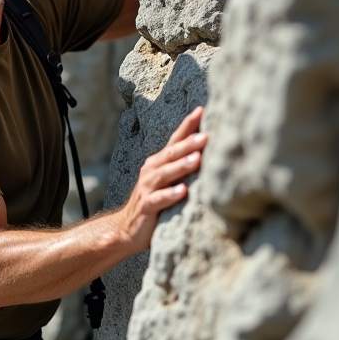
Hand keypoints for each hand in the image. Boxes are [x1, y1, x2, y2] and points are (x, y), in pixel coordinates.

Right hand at [116, 106, 206, 253]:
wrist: (126, 229)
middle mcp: (151, 172)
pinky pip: (158, 200)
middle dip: (188, 143)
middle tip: (206, 136)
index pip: (174, 141)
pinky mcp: (146, 207)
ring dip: (180, 166)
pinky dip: (170, 194)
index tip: (202, 110)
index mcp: (158, 163)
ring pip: (164, 174)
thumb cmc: (153, 203)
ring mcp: (147, 189)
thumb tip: (212, 151)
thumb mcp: (167, 181)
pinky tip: (182, 191)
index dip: (187, 126)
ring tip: (197, 160)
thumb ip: (183, 166)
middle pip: (171, 154)